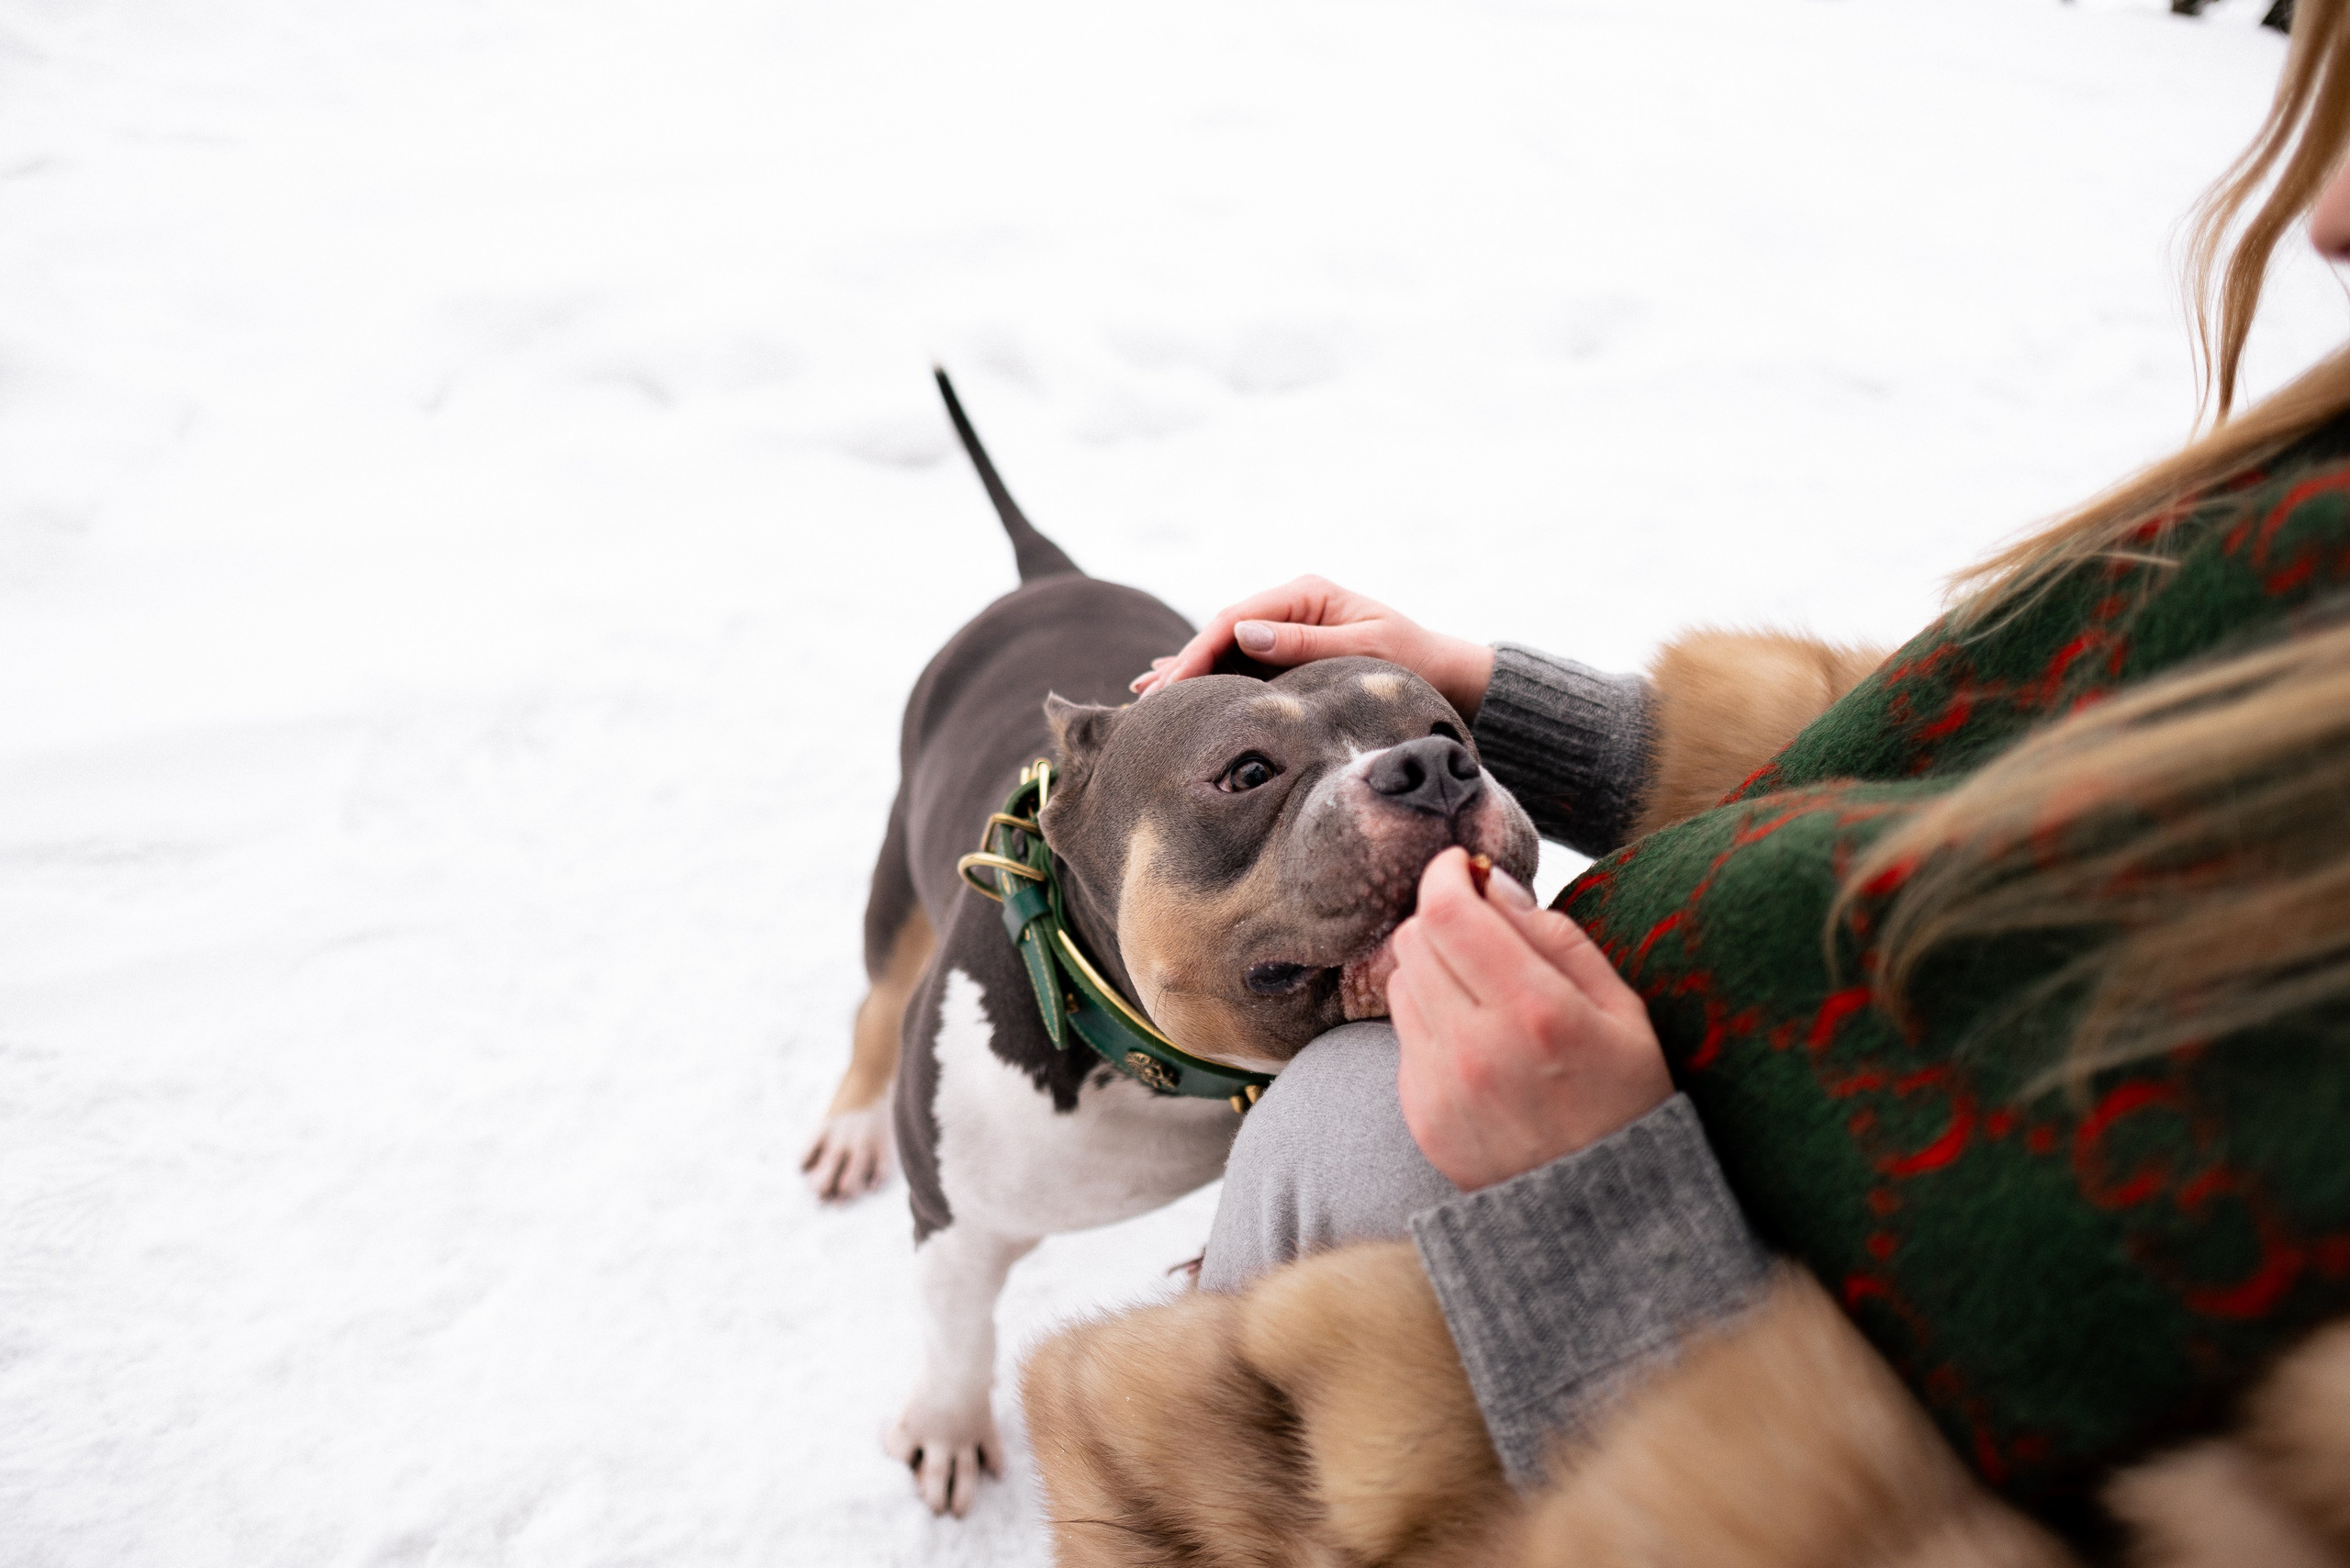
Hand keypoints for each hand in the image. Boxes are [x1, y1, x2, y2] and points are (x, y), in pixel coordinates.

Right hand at [1131, 575, 1495, 718]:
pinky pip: (1241, 661)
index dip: (1199, 651)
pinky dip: (1210, 674)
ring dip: (1188, 671)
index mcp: (1306, 594)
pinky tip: (1176, 685)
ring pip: (1225, 647)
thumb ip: (1303, 644)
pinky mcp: (1290, 649)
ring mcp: (1288, 626)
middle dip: (1184, 664)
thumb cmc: (1411, 662)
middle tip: (1145, 698)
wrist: (1444, 673)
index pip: (1237, 620)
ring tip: (1145, 694)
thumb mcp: (1362, 650)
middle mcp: (1291, 604)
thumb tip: (1244, 635)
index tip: (1172, 683)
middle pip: (1222, 632)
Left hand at [1389, 849, 1670, 1191]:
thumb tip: (1489, 883)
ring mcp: (1440, 1087)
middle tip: (1483, 930)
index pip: (1446, 911)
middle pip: (1413, 938)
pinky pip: (1403, 1036)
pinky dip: (1431, 1021)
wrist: (1609, 1217)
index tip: (1463, 868)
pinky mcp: (1420, 1116)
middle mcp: (1476, 1049)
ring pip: (1400, 982)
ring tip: (1484, 993)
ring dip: (1433, 968)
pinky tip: (1479, 1045)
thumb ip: (1553, 937)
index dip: (1445, 874)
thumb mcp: (1622, 1010)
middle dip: (1444, 918)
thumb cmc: (1628, 1099)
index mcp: (1535, 1012)